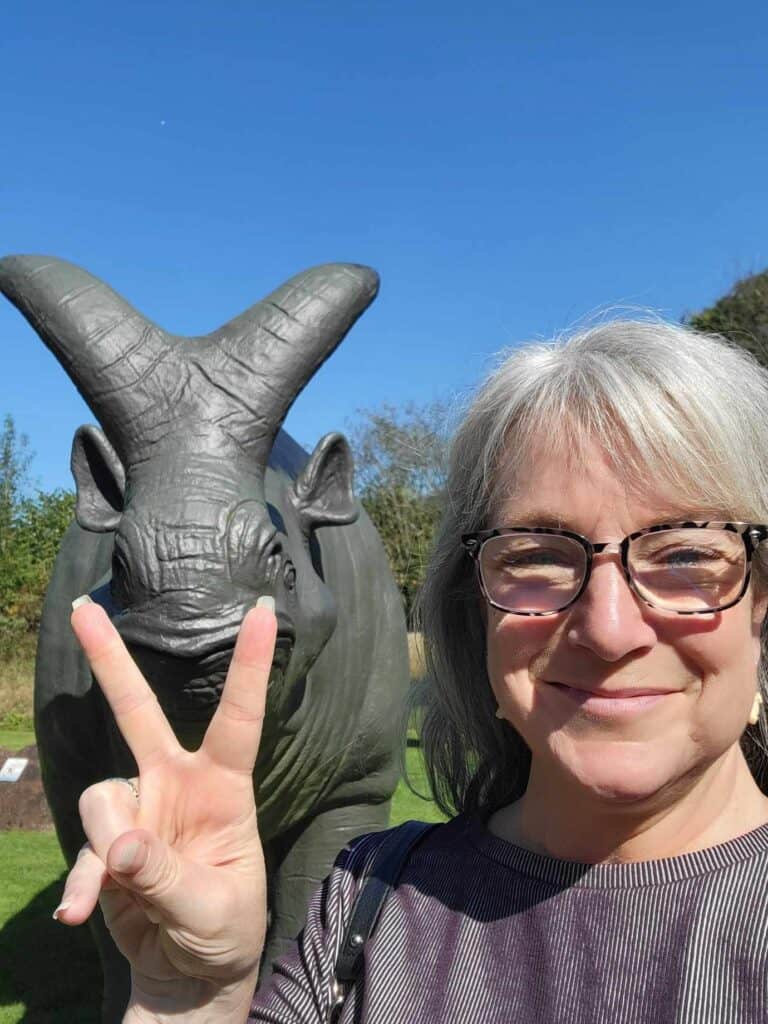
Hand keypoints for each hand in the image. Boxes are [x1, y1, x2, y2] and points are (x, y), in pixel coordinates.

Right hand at [57, 599, 276, 1017]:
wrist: (190, 972)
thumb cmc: (225, 928)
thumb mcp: (214, 910)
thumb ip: (168, 879)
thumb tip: (119, 845)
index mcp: (225, 788)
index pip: (239, 719)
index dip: (249, 665)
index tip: (260, 610)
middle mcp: (177, 785)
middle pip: (140, 712)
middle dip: (111, 660)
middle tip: (83, 608)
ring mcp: (139, 810)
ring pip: (103, 797)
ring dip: (106, 846)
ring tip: (123, 889)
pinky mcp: (108, 843)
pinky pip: (85, 848)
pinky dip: (82, 881)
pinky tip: (80, 914)